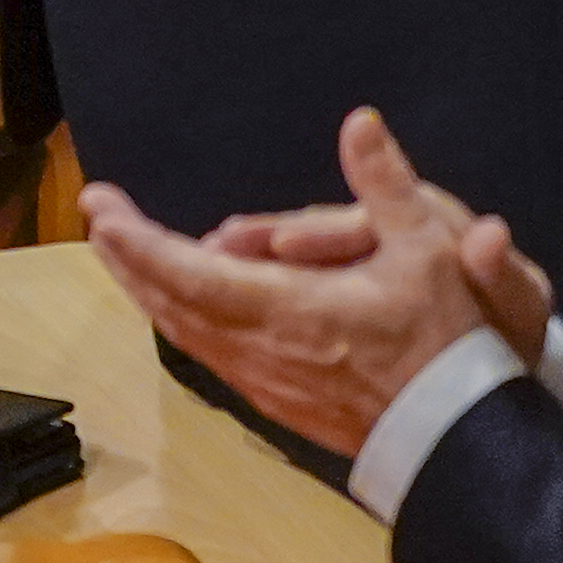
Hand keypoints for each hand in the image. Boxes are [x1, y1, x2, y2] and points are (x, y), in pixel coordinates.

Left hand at [80, 108, 553, 459]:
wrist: (465, 440)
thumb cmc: (450, 342)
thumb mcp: (429, 251)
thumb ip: (388, 184)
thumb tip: (360, 121)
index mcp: (288, 310)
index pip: (189, 273)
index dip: (139, 242)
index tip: (100, 208)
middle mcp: (261, 350)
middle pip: (170, 301)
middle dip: (127, 256)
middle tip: (98, 214)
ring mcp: (264, 381)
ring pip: (184, 330)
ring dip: (147, 287)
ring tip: (120, 250)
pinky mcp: (275, 401)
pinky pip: (207, 351)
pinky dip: (178, 317)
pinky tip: (173, 301)